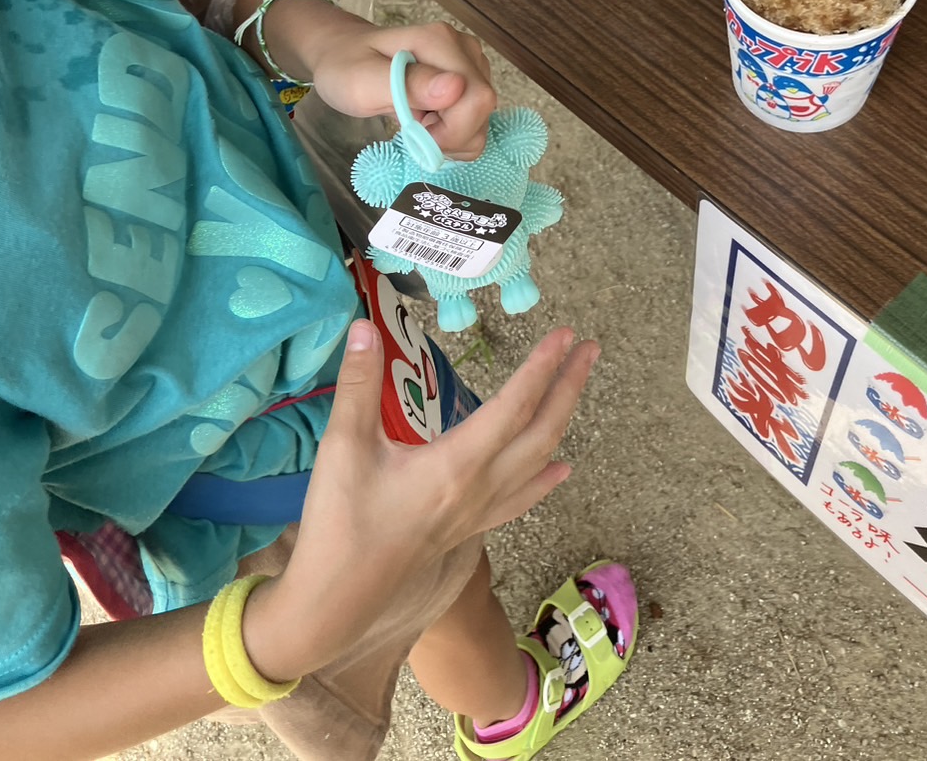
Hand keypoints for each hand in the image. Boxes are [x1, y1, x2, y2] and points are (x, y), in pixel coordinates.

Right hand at [243, 321, 599, 678]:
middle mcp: (480, 488)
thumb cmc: (340, 523)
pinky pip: (522, 498)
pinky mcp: (468, 529)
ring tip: (578, 387)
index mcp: (457, 464)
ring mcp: (478, 512)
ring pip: (537, 462)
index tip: (566, 334)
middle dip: (568, 386)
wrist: (336, 600)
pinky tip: (561, 469)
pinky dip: (546, 477)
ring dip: (562, 420)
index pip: (513, 406)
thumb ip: (358, 384)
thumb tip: (363, 326)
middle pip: (541, 431)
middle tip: (590, 348)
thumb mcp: (343, 446)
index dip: (541, 367)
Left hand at [307, 18, 495, 159]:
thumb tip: (456, 88)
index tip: (415, 129)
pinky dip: (452, 134)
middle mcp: (465, 50)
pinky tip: (427, 120)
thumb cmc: (345, 68)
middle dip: (449, 135)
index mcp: (441, 42)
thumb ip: (408, 85)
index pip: (477, 99)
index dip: (451, 129)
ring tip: (416, 120)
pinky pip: (476, 122)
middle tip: (411, 126)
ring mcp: (471, 65)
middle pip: (483, 110)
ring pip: (483, 121)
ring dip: (450, 136)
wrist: (343, 55)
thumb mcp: (361, 82)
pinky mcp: (470, 81)